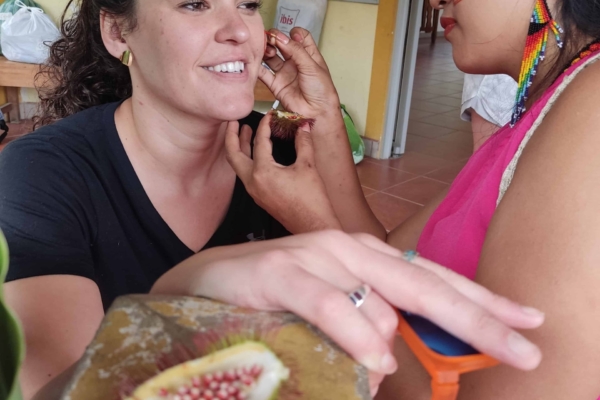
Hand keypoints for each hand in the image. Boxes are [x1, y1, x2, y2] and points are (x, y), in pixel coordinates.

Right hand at [182, 231, 543, 393]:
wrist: (202, 282)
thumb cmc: (271, 298)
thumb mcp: (328, 310)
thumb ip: (365, 326)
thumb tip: (394, 362)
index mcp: (364, 258)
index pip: (433, 278)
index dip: (481, 300)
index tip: (526, 321)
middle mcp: (347, 249)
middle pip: (425, 284)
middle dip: (480, 318)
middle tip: (526, 347)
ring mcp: (314, 256)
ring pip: (381, 294)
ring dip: (409, 336)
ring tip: (435, 367)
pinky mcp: (280, 272)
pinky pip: (329, 303)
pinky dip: (356, 332)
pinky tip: (377, 360)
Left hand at [225, 113, 340, 232]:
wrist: (313, 225)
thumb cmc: (311, 200)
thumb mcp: (308, 166)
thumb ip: (303, 143)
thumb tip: (303, 127)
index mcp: (263, 172)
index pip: (259, 142)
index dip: (264, 125)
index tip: (270, 115)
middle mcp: (253, 182)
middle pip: (233, 155)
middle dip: (231, 136)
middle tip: (233, 122)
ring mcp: (254, 191)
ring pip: (238, 165)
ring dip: (239, 148)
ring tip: (243, 133)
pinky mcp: (259, 196)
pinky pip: (246, 174)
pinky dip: (247, 160)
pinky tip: (256, 153)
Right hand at [262, 28, 341, 123]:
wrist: (316, 113)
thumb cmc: (321, 90)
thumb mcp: (311, 66)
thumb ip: (296, 50)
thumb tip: (281, 37)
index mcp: (308, 55)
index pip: (300, 37)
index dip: (293, 34)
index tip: (289, 35)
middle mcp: (295, 62)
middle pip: (282, 45)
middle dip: (275, 39)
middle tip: (270, 38)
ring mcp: (285, 73)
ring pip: (271, 57)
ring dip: (267, 51)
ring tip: (266, 50)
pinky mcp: (276, 85)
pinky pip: (264, 74)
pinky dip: (258, 67)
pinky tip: (256, 61)